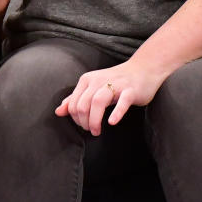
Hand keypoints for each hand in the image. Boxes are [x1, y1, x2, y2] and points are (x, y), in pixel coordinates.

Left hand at [54, 57, 171, 135]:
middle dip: (84, 122)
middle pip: (83, 104)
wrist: (143, 69)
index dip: (75, 118)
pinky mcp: (130, 90)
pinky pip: (122, 102)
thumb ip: (75, 99)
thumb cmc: (116, 82)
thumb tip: (58, 111)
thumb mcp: (92, 88)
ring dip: (94, 120)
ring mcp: (116, 84)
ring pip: (97, 102)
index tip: (84, 125)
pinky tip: (112, 122)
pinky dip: (116, 113)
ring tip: (97, 131)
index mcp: (87, 80)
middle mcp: (99, 80)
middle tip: (92, 131)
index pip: (73, 103)